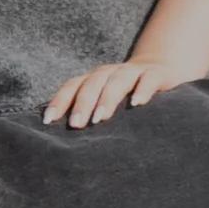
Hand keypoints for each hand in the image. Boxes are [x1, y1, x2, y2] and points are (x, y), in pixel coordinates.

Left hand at [43, 61, 190, 127]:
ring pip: (117, 81)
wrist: (161, 68)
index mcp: (93, 79)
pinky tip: (137, 103)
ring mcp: (133, 72)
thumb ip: (89, 113)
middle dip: (82, 104)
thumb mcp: (105, 101)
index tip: (48, 120)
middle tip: (76, 125)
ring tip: (100, 118)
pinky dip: (143, 90)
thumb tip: (60, 139)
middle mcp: (110, 73)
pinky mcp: (156, 74)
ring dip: (107, 98)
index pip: (72, 86)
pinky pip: (148, 80)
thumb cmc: (126, 95)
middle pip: (92, 84)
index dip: (59, 102)